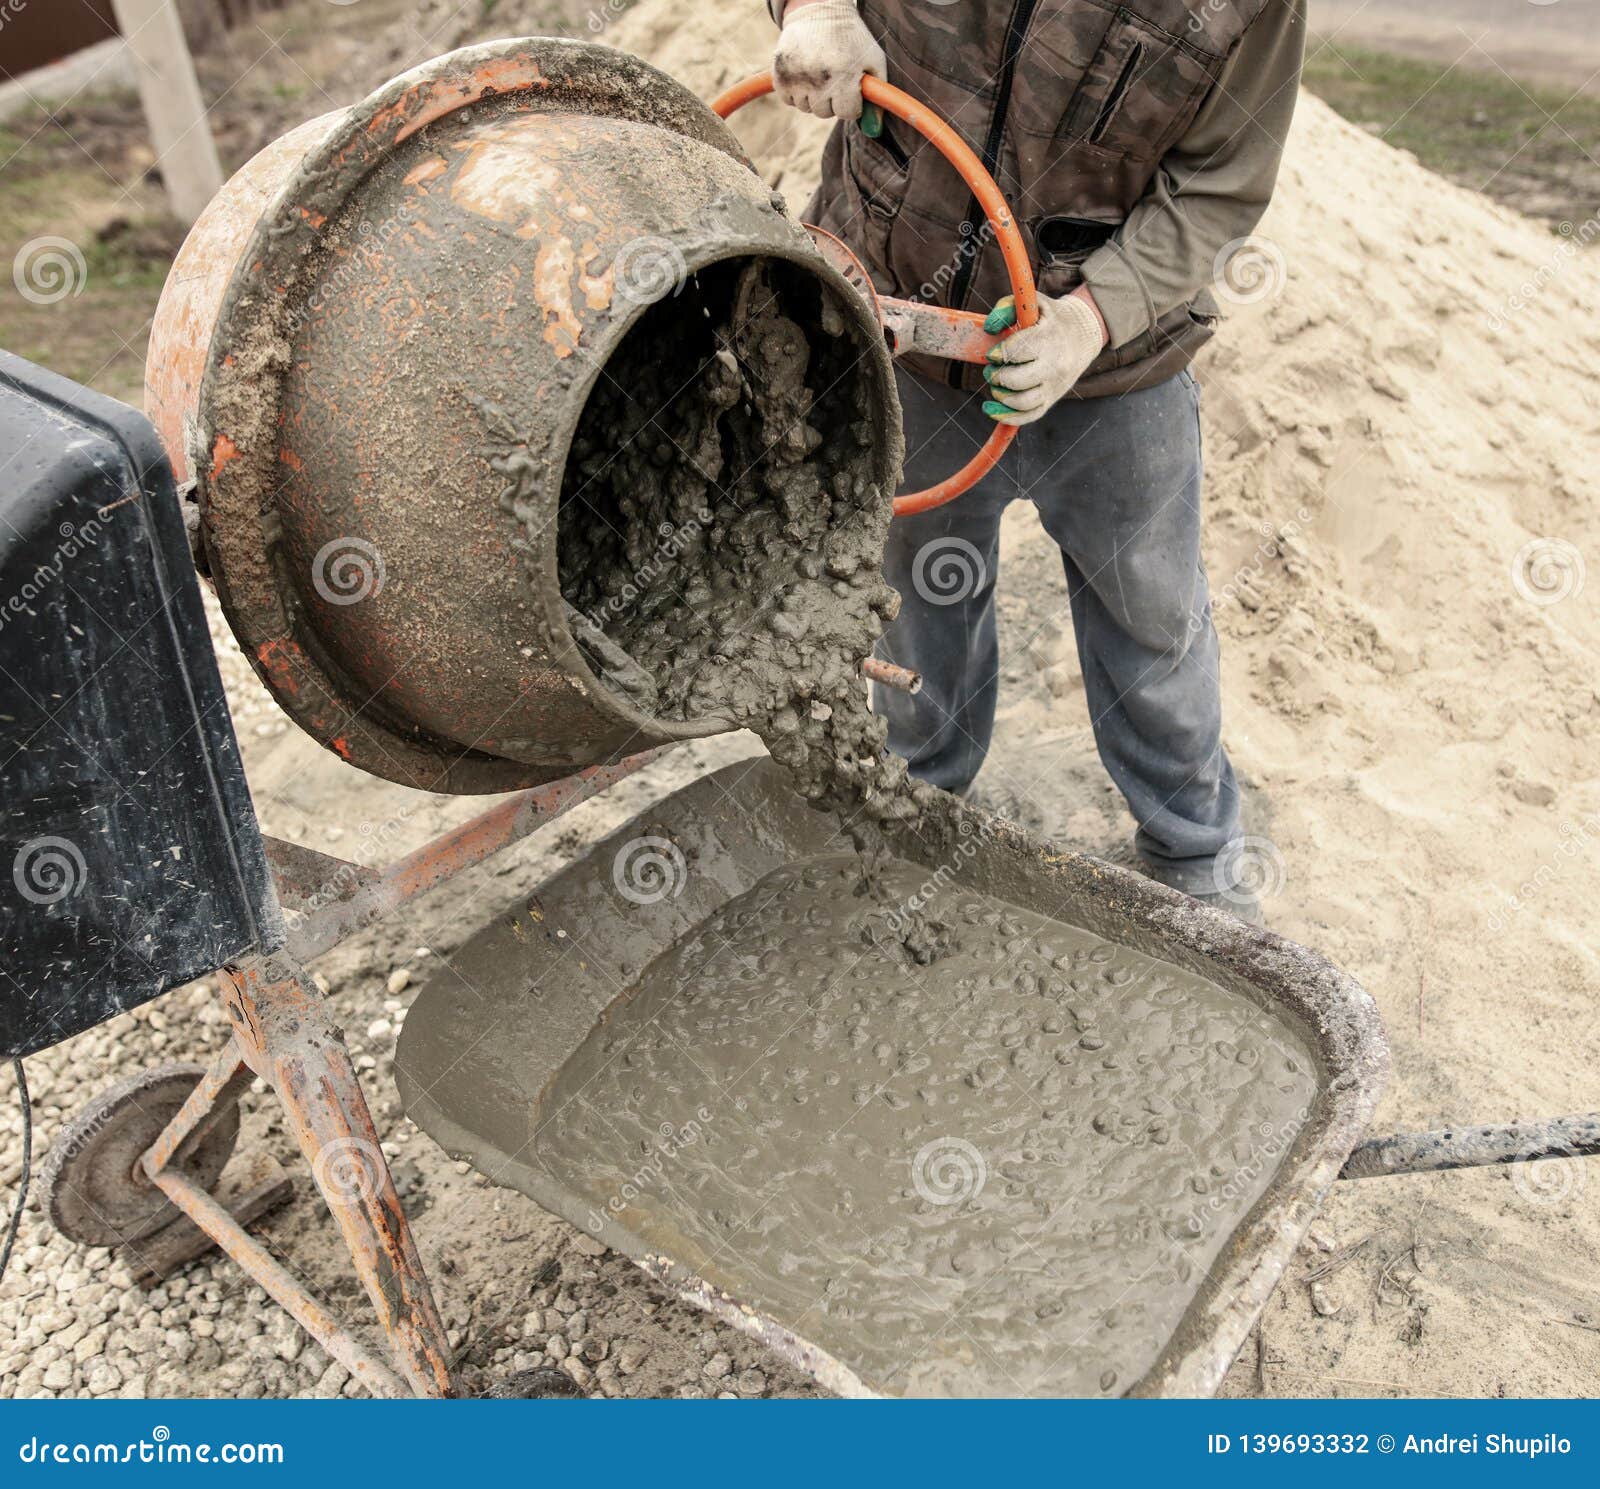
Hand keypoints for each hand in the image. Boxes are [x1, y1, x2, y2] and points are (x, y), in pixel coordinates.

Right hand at [773, 0, 886, 124]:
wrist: (818, 10)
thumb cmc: (851, 39)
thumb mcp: (873, 62)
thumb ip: (878, 98)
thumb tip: (873, 130)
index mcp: (844, 74)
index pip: (846, 113)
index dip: (851, 103)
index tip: (851, 89)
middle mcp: (818, 77)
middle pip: (825, 112)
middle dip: (832, 99)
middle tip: (834, 76)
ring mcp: (797, 77)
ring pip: (806, 108)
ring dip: (813, 96)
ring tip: (819, 72)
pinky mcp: (780, 75)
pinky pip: (788, 100)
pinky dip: (796, 92)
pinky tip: (804, 73)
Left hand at [981, 289, 1107, 424]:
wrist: (1084, 334)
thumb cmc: (1050, 318)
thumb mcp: (1034, 303)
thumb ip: (1007, 307)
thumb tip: (988, 328)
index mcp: (1048, 338)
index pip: (1017, 352)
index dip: (998, 354)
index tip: (993, 353)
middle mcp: (1054, 365)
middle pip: (1017, 380)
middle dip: (997, 376)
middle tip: (992, 369)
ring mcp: (1054, 385)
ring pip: (1022, 402)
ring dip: (1000, 396)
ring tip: (996, 385)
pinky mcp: (1052, 399)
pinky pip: (1029, 416)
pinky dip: (1007, 417)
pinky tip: (991, 409)